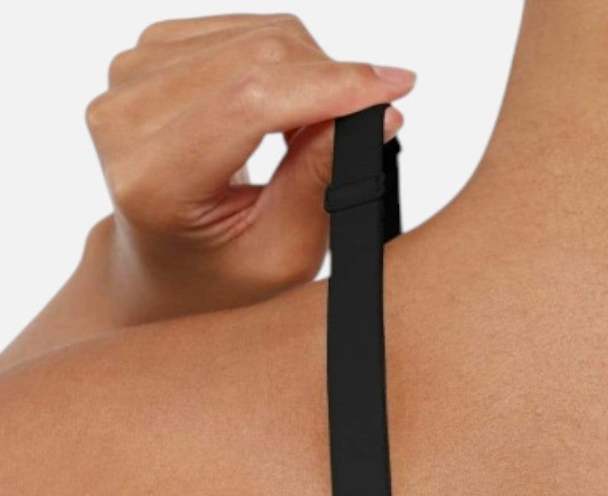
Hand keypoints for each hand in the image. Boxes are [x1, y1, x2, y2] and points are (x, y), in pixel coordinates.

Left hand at [83, 14, 415, 322]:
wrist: (165, 265)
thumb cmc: (223, 272)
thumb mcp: (284, 253)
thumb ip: (320, 181)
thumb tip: (375, 112)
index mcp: (153, 182)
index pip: (250, 103)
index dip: (331, 87)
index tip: (397, 87)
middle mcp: (126, 118)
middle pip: (255, 58)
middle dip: (330, 79)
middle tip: (370, 118)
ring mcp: (129, 76)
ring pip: (253, 34)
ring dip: (308, 71)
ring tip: (318, 127)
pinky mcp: (146, 51)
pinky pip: (238, 27)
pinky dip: (282, 61)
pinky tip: (287, 106)